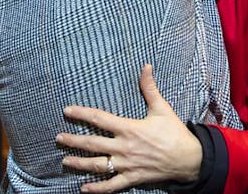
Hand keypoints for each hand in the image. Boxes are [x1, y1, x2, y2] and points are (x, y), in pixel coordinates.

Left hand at [57, 64, 201, 192]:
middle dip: (73, 140)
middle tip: (58, 138)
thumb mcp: (162, 108)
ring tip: (65, 161)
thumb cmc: (175, 133)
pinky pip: (111, 186)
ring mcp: (126, 165)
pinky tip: (84, 189)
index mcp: (129, 128)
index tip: (67, 110)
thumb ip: (150, 88)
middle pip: (93, 143)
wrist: (189, 159)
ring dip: (79, 163)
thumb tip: (146, 66)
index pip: (100, 119)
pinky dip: (97, 189)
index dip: (82, 114)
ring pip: (97, 165)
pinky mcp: (132, 178)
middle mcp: (124, 147)